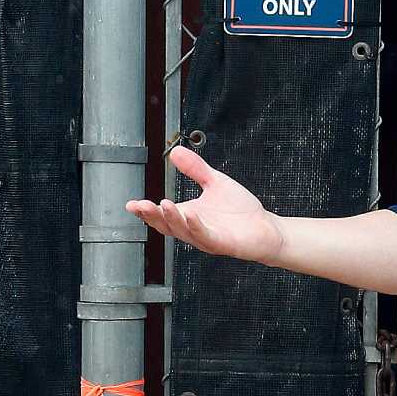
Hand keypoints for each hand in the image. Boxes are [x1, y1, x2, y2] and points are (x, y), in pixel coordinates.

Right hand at [127, 144, 284, 263]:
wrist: (266, 228)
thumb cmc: (240, 211)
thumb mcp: (214, 182)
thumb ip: (195, 168)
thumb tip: (175, 151)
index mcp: (187, 216)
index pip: (161, 215)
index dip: (145, 211)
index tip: (130, 204)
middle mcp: (193, 229)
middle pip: (166, 226)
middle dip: (151, 216)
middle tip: (139, 205)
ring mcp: (206, 238)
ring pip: (183, 232)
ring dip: (172, 219)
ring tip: (162, 204)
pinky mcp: (222, 244)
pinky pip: (205, 236)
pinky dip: (196, 226)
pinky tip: (189, 214)